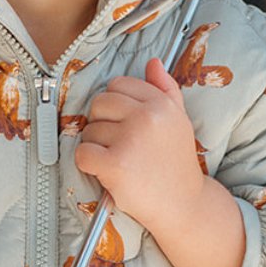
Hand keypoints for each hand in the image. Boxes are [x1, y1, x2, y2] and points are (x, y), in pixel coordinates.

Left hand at [74, 57, 203, 232]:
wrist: (183, 204)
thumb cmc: (176, 162)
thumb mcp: (179, 121)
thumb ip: (166, 90)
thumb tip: (153, 62)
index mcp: (162, 104)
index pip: (118, 85)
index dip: (116, 105)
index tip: (127, 124)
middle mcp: (147, 117)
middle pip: (99, 103)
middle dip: (102, 122)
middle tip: (119, 143)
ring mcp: (130, 140)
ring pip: (89, 129)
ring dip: (97, 145)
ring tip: (119, 160)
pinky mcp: (115, 164)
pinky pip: (82, 153)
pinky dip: (88, 164)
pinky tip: (105, 171)